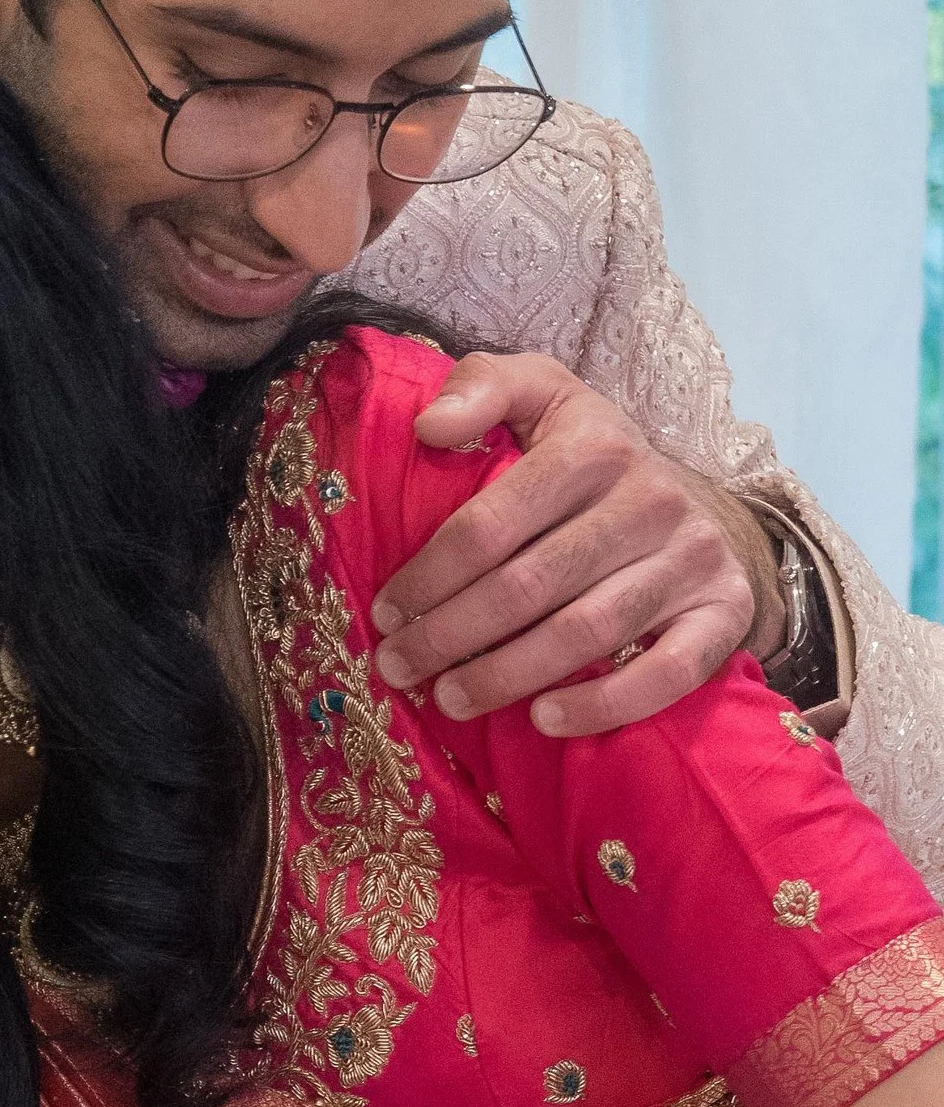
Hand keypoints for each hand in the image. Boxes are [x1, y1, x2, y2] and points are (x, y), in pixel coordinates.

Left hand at [372, 350, 769, 738]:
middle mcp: (651, 500)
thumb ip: (482, 386)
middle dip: (450, 635)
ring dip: (506, 677)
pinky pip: (666, 672)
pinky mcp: (722, 612)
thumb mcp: (542, 397)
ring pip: (585, 633)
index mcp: (595, 446)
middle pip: (529, 586)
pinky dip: (603, 704)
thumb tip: (427, 426)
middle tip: (399, 667)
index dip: (428, 576)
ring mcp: (691, 559)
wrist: (697, 503)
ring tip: (449, 700)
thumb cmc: (592, 457)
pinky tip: (545, 720)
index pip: (490, 524)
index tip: (385, 612)